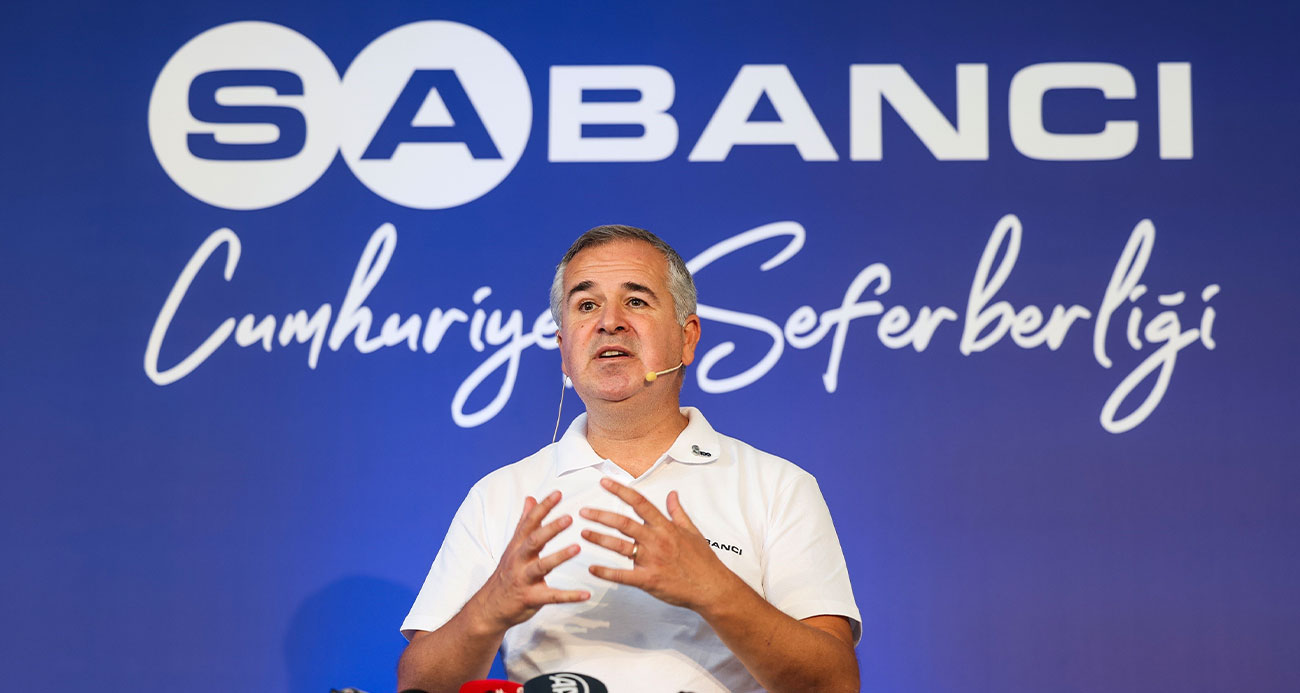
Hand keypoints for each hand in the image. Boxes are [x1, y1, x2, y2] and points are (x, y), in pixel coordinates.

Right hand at [471, 491, 589, 631]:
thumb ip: (524, 522)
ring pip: (542, 566)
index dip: (543, 507)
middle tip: (570, 518)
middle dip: (551, 529)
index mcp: (518, 546)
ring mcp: (524, 579)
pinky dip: (569, 596)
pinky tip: (586, 594)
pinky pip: (552, 597)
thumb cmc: (507, 573)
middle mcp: (519, 560)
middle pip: (534, 541)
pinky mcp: (531, 598)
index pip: (530, 522)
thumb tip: (530, 498)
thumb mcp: (513, 546)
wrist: (489, 608)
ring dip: (559, 557)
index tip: (559, 493)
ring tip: (578, 548)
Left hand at [580, 478, 737, 610]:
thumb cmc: (703, 560)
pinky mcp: (649, 580)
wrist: (711, 587)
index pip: (640, 503)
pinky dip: (606, 572)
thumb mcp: (692, 531)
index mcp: (665, 527)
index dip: (620, 491)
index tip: (604, 482)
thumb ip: (678, 512)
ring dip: (599, 539)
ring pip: (620, 546)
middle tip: (584, 512)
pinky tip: (592, 568)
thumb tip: (672, 494)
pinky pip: (623, 576)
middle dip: (601, 516)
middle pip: (624, 523)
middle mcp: (656, 540)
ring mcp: (652, 560)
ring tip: (583, 533)